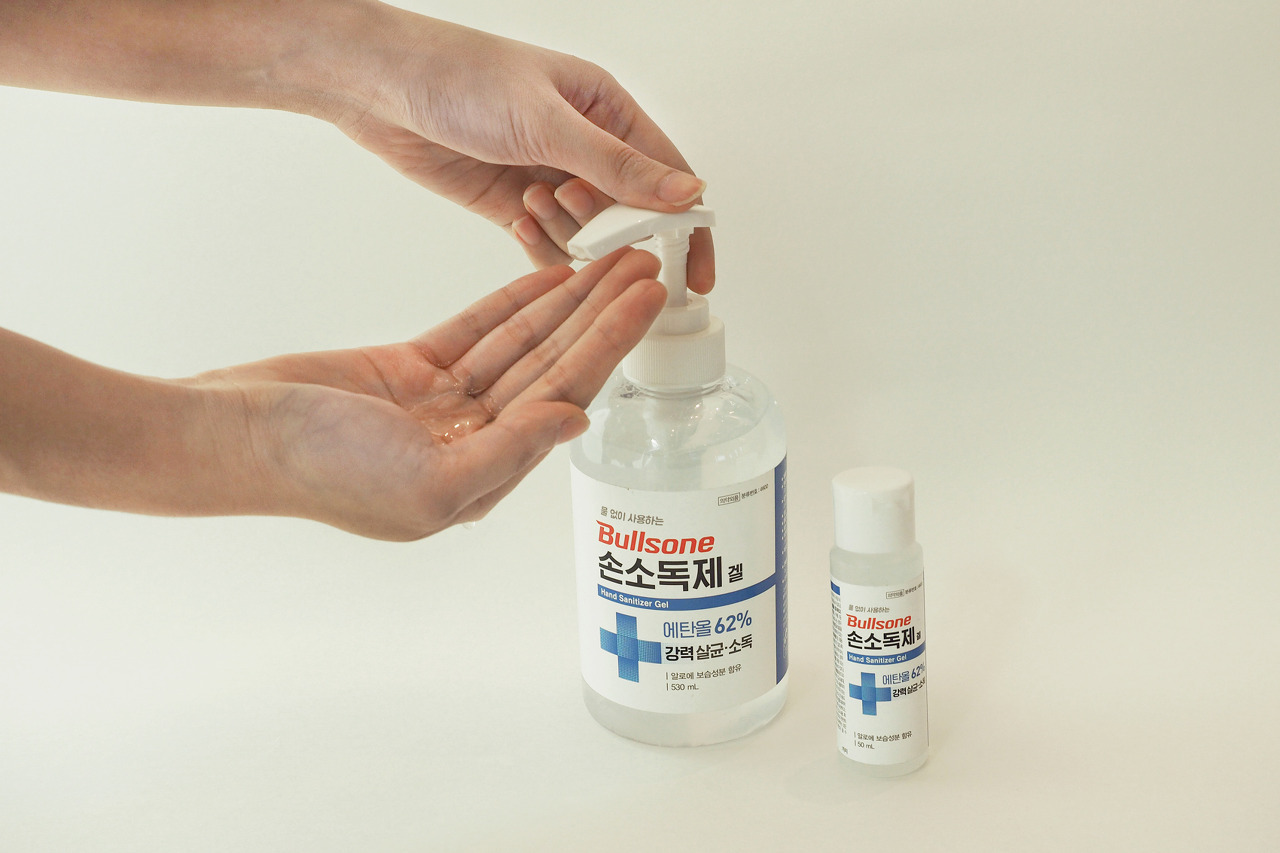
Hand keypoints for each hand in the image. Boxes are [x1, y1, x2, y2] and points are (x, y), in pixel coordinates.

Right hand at [200, 249, 663, 539]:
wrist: (238, 436)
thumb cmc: (323, 474)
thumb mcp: (428, 484)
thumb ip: (509, 454)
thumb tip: (576, 420)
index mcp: (485, 476)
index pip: (563, 399)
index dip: (609, 347)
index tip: (646, 302)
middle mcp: (474, 442)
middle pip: (552, 366)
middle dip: (601, 317)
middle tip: (647, 266)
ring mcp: (444, 406)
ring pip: (522, 345)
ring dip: (567, 303)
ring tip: (613, 260)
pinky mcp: (413, 371)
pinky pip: (478, 332)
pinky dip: (513, 304)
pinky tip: (553, 277)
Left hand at [328, 10, 714, 291]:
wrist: (381, 88)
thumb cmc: (461, 77)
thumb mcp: (548, 122)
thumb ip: (619, 166)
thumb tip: (689, 193)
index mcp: (607, 111)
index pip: (670, 177)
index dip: (688, 228)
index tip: (695, 276)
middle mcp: (585, 146)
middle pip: (631, 215)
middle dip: (611, 230)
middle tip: (576, 215)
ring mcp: (551, 179)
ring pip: (589, 236)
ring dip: (566, 232)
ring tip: (530, 198)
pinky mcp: (515, 206)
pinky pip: (549, 247)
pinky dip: (539, 247)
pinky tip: (518, 222)